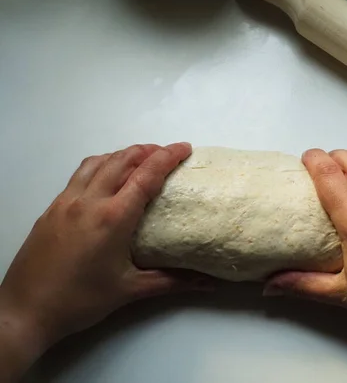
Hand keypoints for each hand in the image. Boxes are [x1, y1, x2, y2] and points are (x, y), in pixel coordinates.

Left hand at [0, 143, 211, 353]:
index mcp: (113, 217)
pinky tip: (105, 179)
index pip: (146, 175)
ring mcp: (66, 202)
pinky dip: (100, 166)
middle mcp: (89, 201)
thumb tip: (208, 283)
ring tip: (138, 160)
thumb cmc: (81, 301)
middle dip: (147, 150)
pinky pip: (80, 175)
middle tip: (166, 153)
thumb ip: (173, 281)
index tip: (184, 148)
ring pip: (97, 162)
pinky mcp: (51, 209)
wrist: (25, 311)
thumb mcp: (131, 290)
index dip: (168, 157)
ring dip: (122, 154)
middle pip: (122, 159)